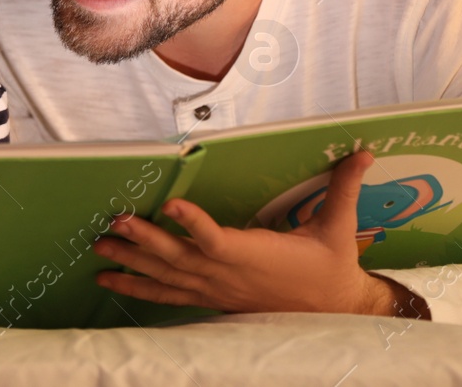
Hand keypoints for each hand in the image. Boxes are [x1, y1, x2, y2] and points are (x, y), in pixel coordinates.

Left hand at [93, 149, 428, 317]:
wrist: (333, 311)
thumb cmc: (331, 267)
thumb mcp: (339, 227)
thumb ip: (344, 187)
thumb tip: (362, 150)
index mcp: (256, 256)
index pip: (219, 240)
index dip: (195, 225)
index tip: (171, 205)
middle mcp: (229, 276)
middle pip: (180, 258)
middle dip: (144, 242)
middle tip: (113, 223)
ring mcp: (217, 291)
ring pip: (167, 278)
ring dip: (131, 264)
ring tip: (99, 250)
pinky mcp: (212, 299)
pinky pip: (168, 295)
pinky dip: (138, 288)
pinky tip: (110, 282)